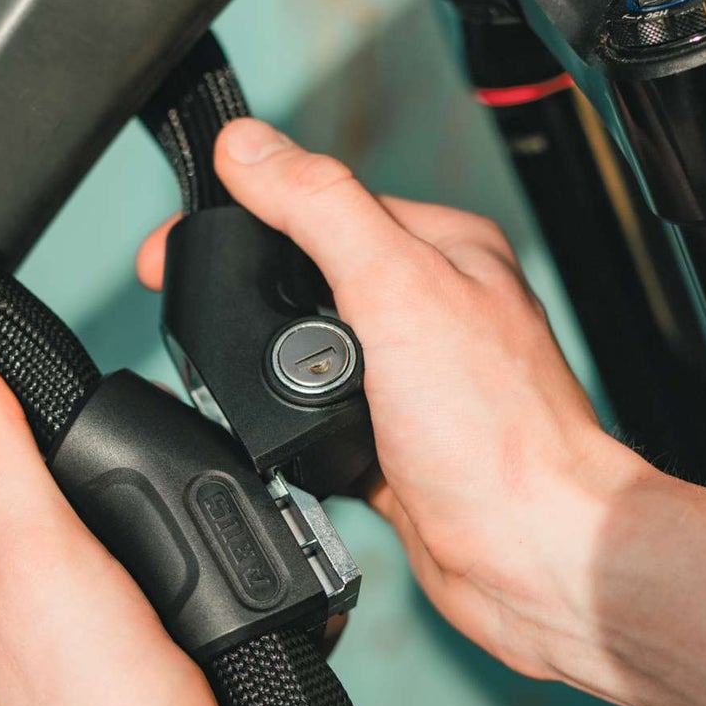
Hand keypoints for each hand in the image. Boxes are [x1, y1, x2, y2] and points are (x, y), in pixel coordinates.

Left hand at [0, 329, 386, 705]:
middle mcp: (80, 628)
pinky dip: (257, 599)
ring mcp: (149, 665)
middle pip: (119, 527)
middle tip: (203, 460)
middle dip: (159, 494)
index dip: (68, 439)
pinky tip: (275, 590)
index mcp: (26, 590)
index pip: (39, 485)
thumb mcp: (38, 552)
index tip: (102, 396)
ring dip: (214, 548)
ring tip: (247, 521)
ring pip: (182, 574)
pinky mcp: (214, 695)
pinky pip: (237, 622)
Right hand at [137, 119, 705, 705]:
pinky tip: (280, 440)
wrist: (529, 558)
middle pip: (305, 278)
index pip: (323, 202)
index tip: (175, 242)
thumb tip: (248, 146)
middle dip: (246, 298)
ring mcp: (411, 381)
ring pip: (306, 356)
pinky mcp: (391, 446)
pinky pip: (316, 424)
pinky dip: (288, 432)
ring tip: (248, 387)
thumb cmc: (495, 432)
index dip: (244, 214)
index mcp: (441, 249)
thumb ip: (320, 208)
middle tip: (185, 308)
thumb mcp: (395, 288)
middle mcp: (430, 308)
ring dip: (267, 372)